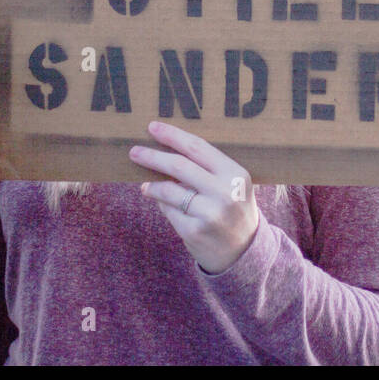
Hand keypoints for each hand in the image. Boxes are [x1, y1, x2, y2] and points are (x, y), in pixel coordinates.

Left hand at [129, 121, 260, 274]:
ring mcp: (210, 213)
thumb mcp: (231, 186)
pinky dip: (162, 204)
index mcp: (236, 174)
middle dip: (153, 156)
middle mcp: (225, 192)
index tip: (153, 127)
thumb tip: (166, 150)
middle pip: (179, 166)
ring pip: (169, 190)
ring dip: (153, 185)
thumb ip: (207, 169)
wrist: (244, 252)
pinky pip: (169, 210)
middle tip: (134, 151)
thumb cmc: (233, 210)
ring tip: (146, 185)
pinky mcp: (195, 231)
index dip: (173, 136)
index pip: (198, 148)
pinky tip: (161, 203)